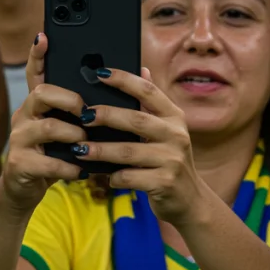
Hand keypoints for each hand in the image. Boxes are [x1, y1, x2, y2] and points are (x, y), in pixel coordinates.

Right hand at [0, 35, 85, 214]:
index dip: (38, 55)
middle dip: (67, 98)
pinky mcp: (20, 164)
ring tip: (85, 141)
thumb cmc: (55, 156)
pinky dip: (68, 167)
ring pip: (46, 126)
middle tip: (85, 111)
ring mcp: (20, 140)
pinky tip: (81, 170)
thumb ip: (87, 111)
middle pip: (40, 93)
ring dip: (72, 133)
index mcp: (38, 105)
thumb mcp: (69, 130)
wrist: (26, 190)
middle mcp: (25, 116)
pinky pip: (47, 162)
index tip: (44, 37)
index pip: (36, 74)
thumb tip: (125, 85)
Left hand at [67, 68, 210, 226]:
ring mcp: (172, 160)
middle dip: (107, 116)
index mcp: (174, 117)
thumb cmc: (169, 160)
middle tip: (83, 115)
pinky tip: (102, 176)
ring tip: (79, 149)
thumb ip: (152, 104)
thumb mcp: (167, 130)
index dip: (124, 80)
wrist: (190, 200)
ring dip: (101, 150)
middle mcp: (176, 135)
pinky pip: (130, 177)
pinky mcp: (165, 183)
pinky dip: (113, 176)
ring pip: (129, 151)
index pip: (148, 91)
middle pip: (136, 119)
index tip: (100, 73)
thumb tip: (142, 69)